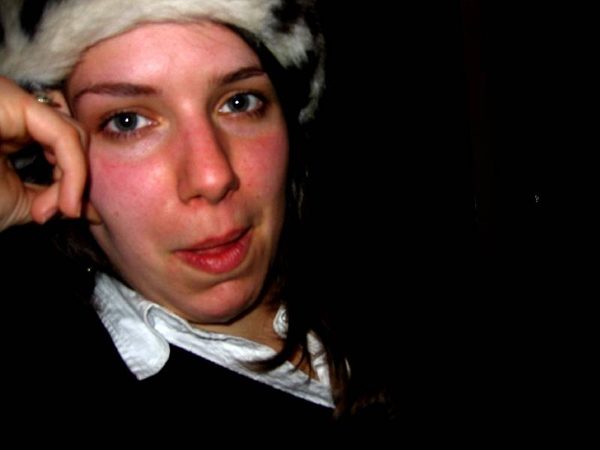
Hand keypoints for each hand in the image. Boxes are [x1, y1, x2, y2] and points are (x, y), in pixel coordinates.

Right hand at [0, 76, 87, 231]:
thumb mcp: (14, 202)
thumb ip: (51, 198)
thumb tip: (90, 207)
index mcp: (12, 134)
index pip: (65, 150)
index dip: (78, 182)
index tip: (75, 214)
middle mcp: (15, 114)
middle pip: (73, 140)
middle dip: (79, 180)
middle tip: (69, 212)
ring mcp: (13, 103)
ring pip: (72, 135)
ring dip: (75, 179)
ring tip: (60, 209)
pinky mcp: (13, 101)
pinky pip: (62, 135)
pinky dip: (74, 170)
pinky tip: (67, 199)